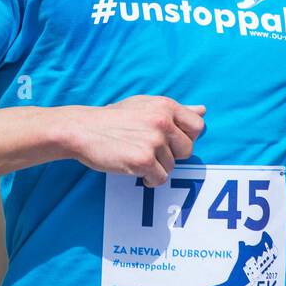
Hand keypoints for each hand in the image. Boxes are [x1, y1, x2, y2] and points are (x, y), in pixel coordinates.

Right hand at [66, 96, 205, 187]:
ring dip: (157, 167)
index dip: (186, 137)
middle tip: (150, 150)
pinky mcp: (143, 161)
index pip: (197, 126)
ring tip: (137, 156)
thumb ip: (175, 111)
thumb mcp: (145, 105)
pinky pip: (160, 179)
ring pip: (172, 166)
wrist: (82, 129)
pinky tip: (136, 170)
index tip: (170, 141)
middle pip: (187, 150)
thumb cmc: (114, 118)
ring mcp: (153, 141)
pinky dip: (150, 180)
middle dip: (172, 154)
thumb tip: (203, 110)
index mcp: (165, 106)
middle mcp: (163, 122)